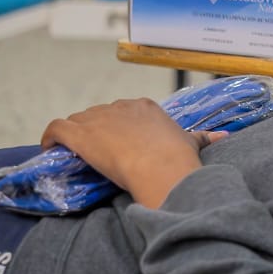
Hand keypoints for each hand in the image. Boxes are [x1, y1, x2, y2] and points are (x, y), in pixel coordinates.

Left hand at [41, 98, 224, 209]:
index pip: (121, 112)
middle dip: (94, 132)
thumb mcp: (192, 143)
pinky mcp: (79, 132)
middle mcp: (120, 107)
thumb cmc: (178, 156)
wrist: (161, 166)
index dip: (115, 127)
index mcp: (144, 107)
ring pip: (76, 121)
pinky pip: (56, 128)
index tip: (116, 144)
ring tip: (73, 155)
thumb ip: (202, 138)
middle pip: (97, 115)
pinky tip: (51, 149)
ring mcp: (98, 118)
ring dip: (73, 137)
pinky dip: (50, 137)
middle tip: (96, 154)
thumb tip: (222, 137)